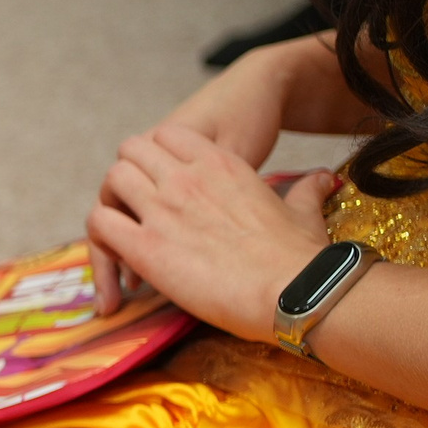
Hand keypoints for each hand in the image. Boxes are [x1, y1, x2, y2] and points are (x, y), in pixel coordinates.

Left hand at [87, 123, 337, 339]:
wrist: (295, 292)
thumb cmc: (301, 257)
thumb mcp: (303, 210)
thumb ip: (307, 189)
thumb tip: (326, 178)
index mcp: (221, 164)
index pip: (168, 136)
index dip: (158, 156)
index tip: (161, 180)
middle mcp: (186, 179)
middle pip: (131, 150)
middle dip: (130, 174)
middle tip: (136, 206)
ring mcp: (163, 209)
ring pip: (112, 179)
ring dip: (113, 202)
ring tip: (125, 231)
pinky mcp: (146, 247)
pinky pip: (100, 223)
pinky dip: (102, 238)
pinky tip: (120, 259)